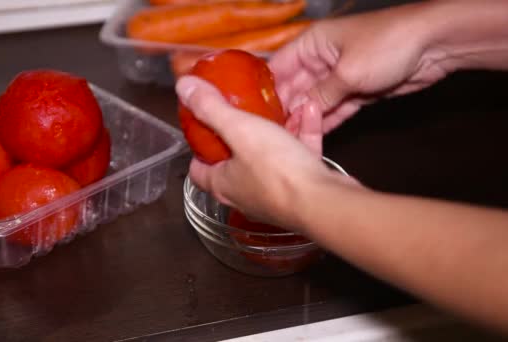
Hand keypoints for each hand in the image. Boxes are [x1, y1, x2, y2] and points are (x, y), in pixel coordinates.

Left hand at [176, 75, 351, 230]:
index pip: (198, 169)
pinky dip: (303, 133)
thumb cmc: (277, 172)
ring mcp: (275, 193)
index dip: (198, 147)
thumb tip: (183, 88)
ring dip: (277, 127)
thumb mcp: (239, 129)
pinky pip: (299, 156)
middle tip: (243, 107)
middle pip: (236, 160)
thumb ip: (212, 108)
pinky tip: (309, 109)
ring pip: (272, 155)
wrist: (324, 202)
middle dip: (240, 132)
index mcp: (222, 184)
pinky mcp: (302, 189)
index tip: (203, 123)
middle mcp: (245, 193)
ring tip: (282, 102)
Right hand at [269, 2, 452, 136]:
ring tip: (286, 142)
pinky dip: (325, 122)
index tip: (254, 115)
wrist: (434, 45)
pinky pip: (334, 110)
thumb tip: (298, 114)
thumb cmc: (386, 46)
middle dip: (284, 110)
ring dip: (303, 119)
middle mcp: (320, 60)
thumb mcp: (347, 73)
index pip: (278, 67)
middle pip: (294, 88)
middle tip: (270, 136)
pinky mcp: (356, 92)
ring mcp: (339, 77)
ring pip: (313, 102)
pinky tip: (311, 138)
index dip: (265, 90)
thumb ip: (320, 95)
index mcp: (312, 44)